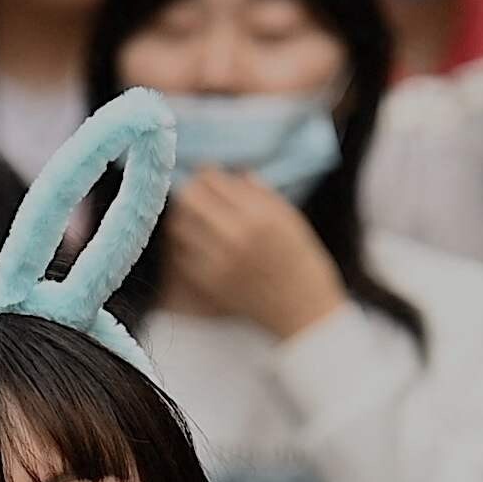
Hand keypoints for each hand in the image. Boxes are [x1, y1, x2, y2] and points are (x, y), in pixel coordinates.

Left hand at [157, 166, 348, 337]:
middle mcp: (236, 235)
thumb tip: (234, 172)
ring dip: (184, 216)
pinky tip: (198, 242)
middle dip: (192, 191)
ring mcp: (219, 260)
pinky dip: (186, 243)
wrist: (303, 309)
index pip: (213, 180)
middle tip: (198, 194)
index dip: (207, 173)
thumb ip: (260, 192)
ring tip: (196, 217)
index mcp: (259, 214)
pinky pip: (182, 253)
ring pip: (179, 225)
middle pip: (189, 198)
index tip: (209, 174)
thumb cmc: (301, 260)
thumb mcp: (290, 217)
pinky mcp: (209, 282)